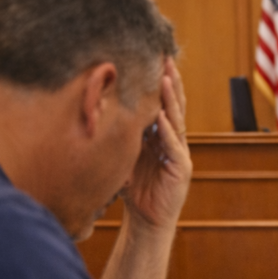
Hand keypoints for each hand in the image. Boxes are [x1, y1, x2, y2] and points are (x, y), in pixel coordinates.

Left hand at [122, 57, 192, 230]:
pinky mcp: (182, 169)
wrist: (147, 221)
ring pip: (177, 120)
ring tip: (166, 79)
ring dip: (172, 99)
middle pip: (174, 104)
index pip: (161, 102)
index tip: (152, 57)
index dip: (158, 81)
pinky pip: (174, 146)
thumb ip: (118, 134)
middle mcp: (173, 139)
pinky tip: (162, 117)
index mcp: (160, 134)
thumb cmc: (134, 189)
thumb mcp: (122, 154)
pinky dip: (168, 131)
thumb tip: (95, 109)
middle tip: (165, 57)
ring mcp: (180, 153)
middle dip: (170, 81)